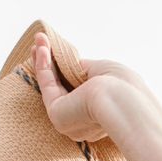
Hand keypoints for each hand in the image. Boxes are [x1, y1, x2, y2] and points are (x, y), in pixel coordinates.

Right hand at [29, 32, 158, 144]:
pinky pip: (48, 87)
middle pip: (62, 87)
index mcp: (100, 113)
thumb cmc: (123, 86)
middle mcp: (84, 121)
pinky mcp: (58, 116)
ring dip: (44, 60)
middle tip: (42, 44)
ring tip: (38, 39)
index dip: (66, 70)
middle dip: (51, 63)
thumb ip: (86, 69)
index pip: (79, 90)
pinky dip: (43, 66)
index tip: (58, 52)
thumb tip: (71, 63)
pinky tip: (41, 48)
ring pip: (53, 86)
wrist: (121, 101)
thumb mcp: (105, 70)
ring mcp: (70, 120)